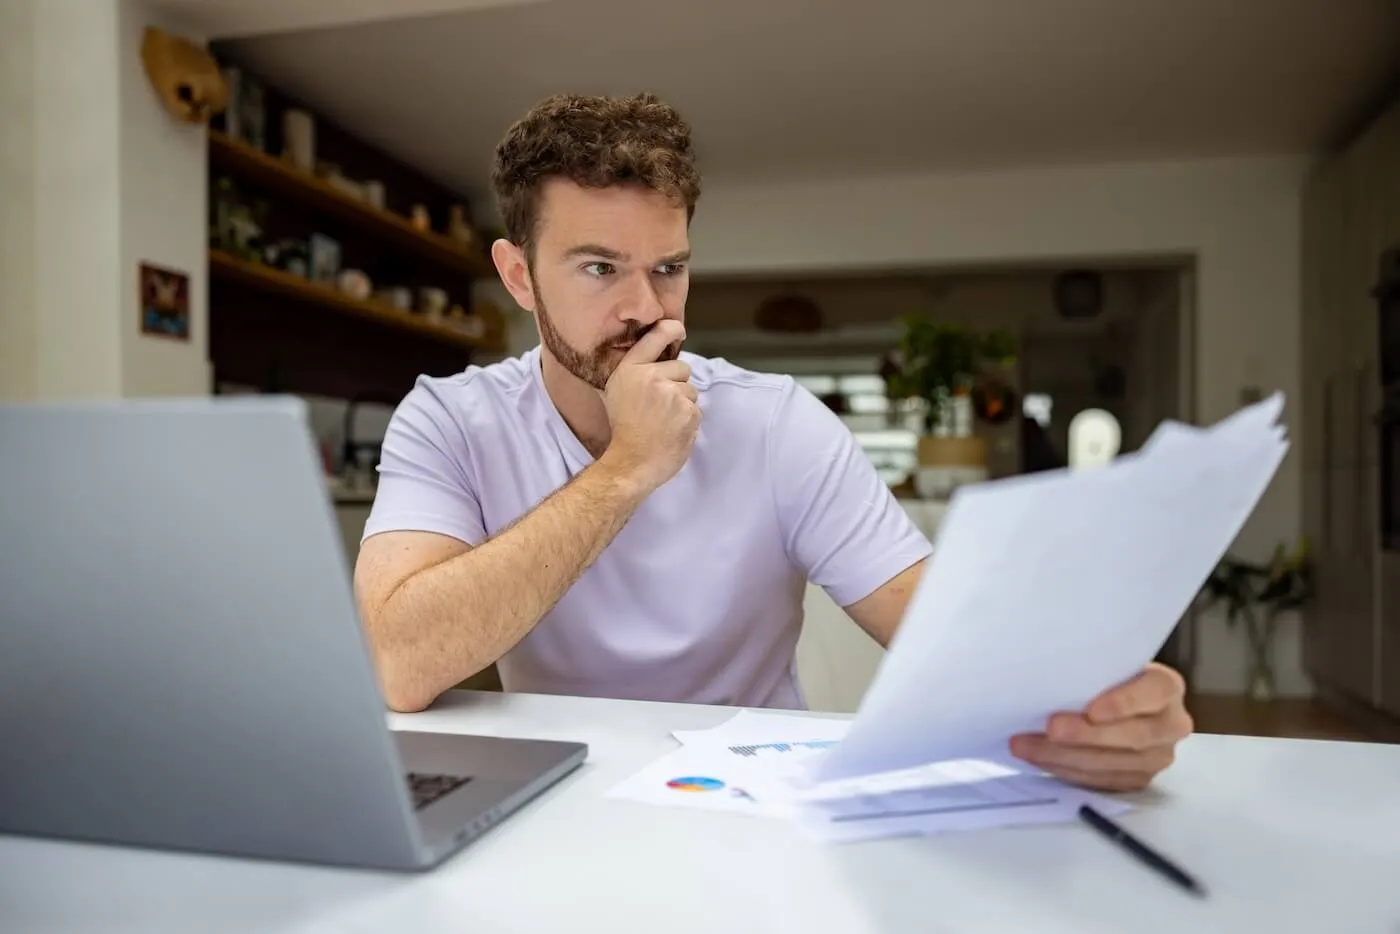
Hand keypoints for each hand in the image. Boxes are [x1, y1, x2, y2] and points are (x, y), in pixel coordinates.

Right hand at [600, 319, 699, 491]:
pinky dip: (688, 421)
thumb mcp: (615, 392)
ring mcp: (672, 394)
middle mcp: (651, 376)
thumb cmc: (622, 429)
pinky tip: (672, 431)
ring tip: (664, 421)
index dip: (672, 329)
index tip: (679, 330)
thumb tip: (653, 353)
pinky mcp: (688, 412)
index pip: (656, 336)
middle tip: (660, 405)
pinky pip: (696, 409)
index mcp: (631, 369)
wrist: (630, 463)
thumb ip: (634, 372)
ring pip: (691, 390)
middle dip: (677, 383)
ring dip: (683, 404)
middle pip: (682, 367)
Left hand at [1009, 662, 1192, 791]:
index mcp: (1167, 687)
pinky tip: (1038, 759)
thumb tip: (1047, 678)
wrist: (1119, 700)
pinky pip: (1102, 780)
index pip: (1153, 693)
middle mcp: (1171, 724)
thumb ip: (1094, 671)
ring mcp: (1157, 756)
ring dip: (1065, 756)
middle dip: (1086, 735)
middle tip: (1050, 729)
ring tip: (1027, 745)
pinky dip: (1066, 770)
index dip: (1124, 703)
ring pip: (1114, 763)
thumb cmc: (1107, 675)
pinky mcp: (1138, 779)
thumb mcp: (1107, 663)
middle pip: (1133, 735)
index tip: (1091, 710)